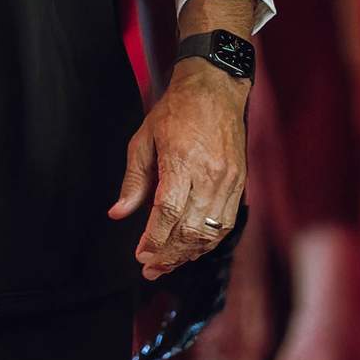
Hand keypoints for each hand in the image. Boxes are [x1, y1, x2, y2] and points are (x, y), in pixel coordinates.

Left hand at [110, 58, 246, 279]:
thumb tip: (119, 213)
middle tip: (150, 269)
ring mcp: (229, 181)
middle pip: (190, 229)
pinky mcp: (240, 184)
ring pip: (210, 232)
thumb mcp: (143, 139)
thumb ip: (133, 180)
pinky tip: (192, 249)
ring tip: (167, 264)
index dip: (154, 239)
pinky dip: (208, 241)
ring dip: (188, 254)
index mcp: (183, 161)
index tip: (140, 254)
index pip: (168, 211)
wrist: (215, 90)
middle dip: (169, 255)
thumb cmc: (175, 111)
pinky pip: (226, 224)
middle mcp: (210, 175)